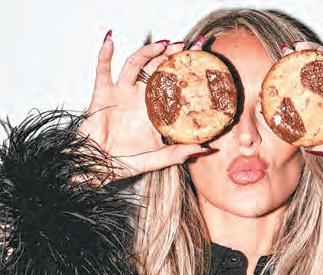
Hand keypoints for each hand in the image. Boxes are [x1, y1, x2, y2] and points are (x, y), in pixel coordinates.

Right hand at [77, 32, 212, 184]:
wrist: (97, 165)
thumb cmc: (124, 162)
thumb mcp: (156, 158)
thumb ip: (178, 153)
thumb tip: (204, 149)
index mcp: (155, 110)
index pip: (173, 85)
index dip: (185, 73)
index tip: (201, 60)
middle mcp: (140, 97)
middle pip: (157, 69)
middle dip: (171, 56)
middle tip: (186, 47)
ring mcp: (122, 93)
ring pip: (135, 64)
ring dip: (148, 52)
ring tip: (163, 45)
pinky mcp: (103, 92)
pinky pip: (103, 70)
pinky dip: (105, 54)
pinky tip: (111, 41)